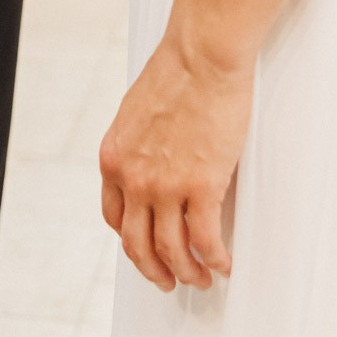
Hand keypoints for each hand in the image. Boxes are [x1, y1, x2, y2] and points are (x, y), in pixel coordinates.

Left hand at [99, 35, 253, 292]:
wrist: (201, 56)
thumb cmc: (177, 72)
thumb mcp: (136, 113)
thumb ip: (138, 146)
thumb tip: (152, 166)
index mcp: (114, 159)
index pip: (115, 217)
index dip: (132, 240)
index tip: (147, 248)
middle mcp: (133, 179)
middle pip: (138, 245)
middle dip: (155, 270)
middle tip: (169, 280)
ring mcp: (165, 186)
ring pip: (172, 251)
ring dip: (187, 272)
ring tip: (201, 278)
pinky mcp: (201, 186)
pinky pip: (205, 241)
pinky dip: (214, 260)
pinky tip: (223, 263)